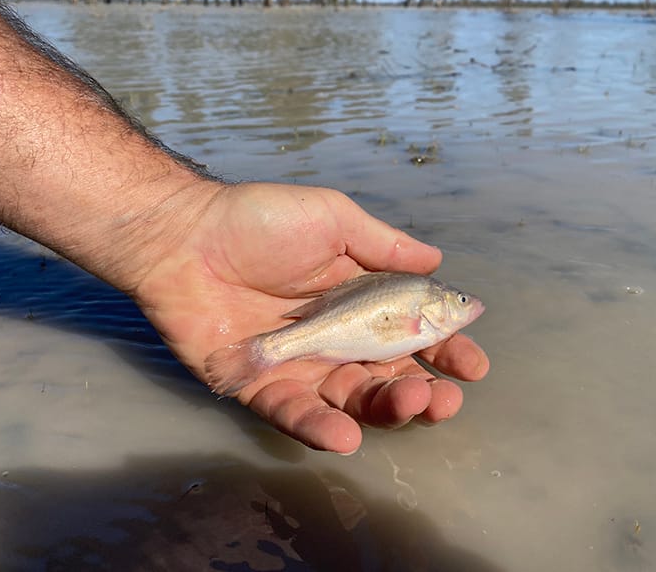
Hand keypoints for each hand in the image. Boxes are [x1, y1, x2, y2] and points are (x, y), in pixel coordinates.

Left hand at [132, 182, 488, 453]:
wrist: (184, 236)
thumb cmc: (260, 222)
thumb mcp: (333, 220)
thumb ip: (383, 246)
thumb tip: (438, 261)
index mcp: (361, 301)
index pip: (413, 332)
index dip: (445, 349)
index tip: (472, 364)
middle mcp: (338, 339)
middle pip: (389, 376)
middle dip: (423, 391)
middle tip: (444, 398)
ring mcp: (302, 366)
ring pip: (352, 400)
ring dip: (385, 409)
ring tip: (411, 404)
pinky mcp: (263, 387)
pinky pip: (295, 414)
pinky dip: (320, 427)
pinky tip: (348, 434)